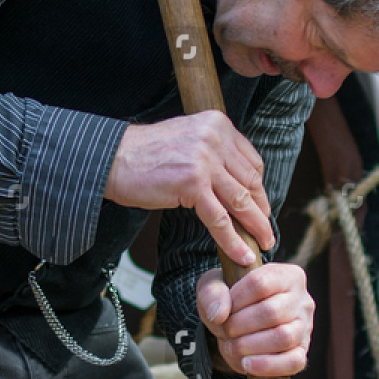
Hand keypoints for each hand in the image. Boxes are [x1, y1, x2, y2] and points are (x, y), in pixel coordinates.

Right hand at [104, 112, 272, 267]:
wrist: (112, 158)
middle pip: (250, 181)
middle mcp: (215, 138)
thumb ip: (211, 153)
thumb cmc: (144, 154)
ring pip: (240, 200)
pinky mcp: (192, 184)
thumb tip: (232, 182)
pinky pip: (220, 218)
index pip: (251, 162)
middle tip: (266, 230)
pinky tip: (242, 253)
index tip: (261, 207)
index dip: (259, 189)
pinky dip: (233, 240)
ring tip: (263, 243)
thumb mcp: (186, 141)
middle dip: (260, 210)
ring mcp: (205, 160)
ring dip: (255, 227)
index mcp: (217, 124)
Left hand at [197, 263, 314, 378]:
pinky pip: (294, 362)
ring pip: (284, 337)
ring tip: (233, 346)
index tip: (223, 310)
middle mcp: (301, 299)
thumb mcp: (214, 287)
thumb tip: (219, 314)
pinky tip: (247, 363)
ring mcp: (305, 327)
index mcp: (286, 275)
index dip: (236, 300)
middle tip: (225, 330)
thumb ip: (212, 293)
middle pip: (272, 312)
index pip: (261, 284)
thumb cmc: (231, 300)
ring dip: (249, 345)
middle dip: (239, 325)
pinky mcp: (302, 352)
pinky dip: (267, 365)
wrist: (238, 325)